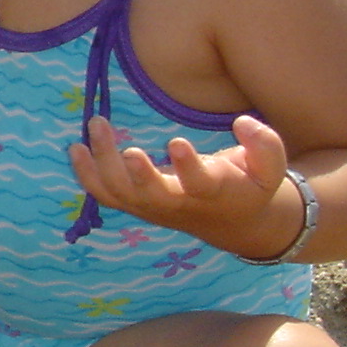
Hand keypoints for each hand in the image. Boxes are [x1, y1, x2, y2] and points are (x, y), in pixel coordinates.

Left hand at [69, 112, 299, 256]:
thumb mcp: (271, 166)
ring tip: (94, 126)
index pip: (199, 183)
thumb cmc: (251, 185)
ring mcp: (153, 208)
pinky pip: (106, 196)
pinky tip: (75, 149)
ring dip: (102, 164)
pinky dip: (86, 175)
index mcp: (213, 192)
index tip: (176, 141)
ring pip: (121, 195)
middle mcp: (178, 204)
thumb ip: (263, 143)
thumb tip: (242, 122)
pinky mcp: (137, 206)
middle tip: (126, 147)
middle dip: (135, 174)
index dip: (187, 166)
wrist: (237, 225)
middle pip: (150, 195)